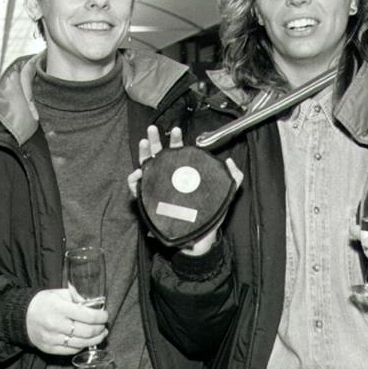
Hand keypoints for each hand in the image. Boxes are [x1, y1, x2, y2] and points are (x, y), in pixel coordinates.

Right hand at [26, 289, 108, 354]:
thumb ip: (77, 298)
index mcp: (59, 308)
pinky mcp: (49, 349)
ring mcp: (52, 339)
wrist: (21, 316)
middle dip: (100, 329)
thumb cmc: (43, 302)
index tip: (105, 315)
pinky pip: (71, 350)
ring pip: (81, 343)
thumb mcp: (59, 293)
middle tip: (104, 326)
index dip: (101, 317)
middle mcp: (56, 324)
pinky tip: (86, 340)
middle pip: (87, 331)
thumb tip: (94, 304)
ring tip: (101, 334)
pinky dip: (82, 346)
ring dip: (95, 340)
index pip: (88, 316)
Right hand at [127, 125, 242, 255]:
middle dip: (155, 139)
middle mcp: (169, 178)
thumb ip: (233, 177)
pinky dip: (134, 181)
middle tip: (153, 129)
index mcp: (184, 173)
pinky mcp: (149, 202)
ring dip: (143, 154)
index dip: (176, 140)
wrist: (199, 239)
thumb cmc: (209, 216)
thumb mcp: (225, 194)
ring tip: (144, 143)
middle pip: (159, 154)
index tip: (177, 130)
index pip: (179, 152)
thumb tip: (229, 160)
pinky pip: (137, 190)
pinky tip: (137, 174)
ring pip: (146, 167)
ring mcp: (157, 188)